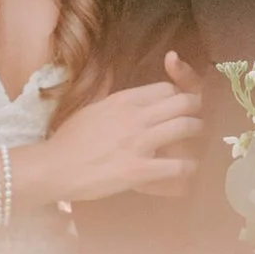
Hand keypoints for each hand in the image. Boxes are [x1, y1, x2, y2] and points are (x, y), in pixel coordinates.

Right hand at [34, 64, 204, 203]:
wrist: (55, 167)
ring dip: (197, 133)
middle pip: (182, 103)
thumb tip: (118, 84)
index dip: (179, 96)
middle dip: (196, 110)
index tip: (183, 106)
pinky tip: (190, 169)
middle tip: (199, 118)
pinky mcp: (138, 170)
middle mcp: (134, 117)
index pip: (166, 89)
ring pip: (185, 127)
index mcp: (123, 100)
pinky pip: (176, 166)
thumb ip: (112, 97)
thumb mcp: (92, 108)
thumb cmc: (69, 140)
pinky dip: (188, 167)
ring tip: (200, 139)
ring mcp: (138, 143)